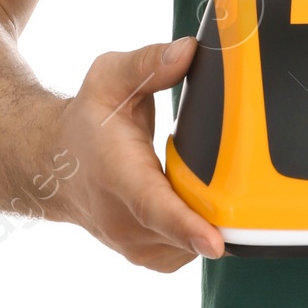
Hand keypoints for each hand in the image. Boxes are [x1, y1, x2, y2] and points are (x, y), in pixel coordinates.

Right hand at [44, 36, 226, 270]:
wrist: (55, 165)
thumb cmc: (87, 121)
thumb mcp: (110, 78)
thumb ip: (149, 64)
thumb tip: (188, 51)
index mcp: (118, 175)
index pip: (153, 207)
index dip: (186, 226)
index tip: (216, 241)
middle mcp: (124, 220)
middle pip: (185, 231)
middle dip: (222, 214)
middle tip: (252, 189)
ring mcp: (136, 245)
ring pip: (193, 245)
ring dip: (214, 222)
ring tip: (223, 186)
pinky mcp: (150, 255)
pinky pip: (190, 250)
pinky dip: (204, 231)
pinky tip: (207, 202)